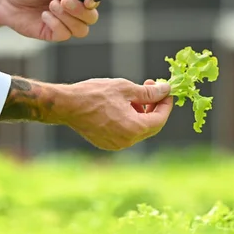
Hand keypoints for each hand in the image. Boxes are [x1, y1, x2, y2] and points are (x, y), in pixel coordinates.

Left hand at [0, 0, 99, 40]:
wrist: (5, 1)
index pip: (92, 2)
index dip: (93, 2)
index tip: (87, 0)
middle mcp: (71, 11)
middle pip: (91, 18)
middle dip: (80, 11)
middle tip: (64, 2)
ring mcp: (63, 24)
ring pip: (81, 30)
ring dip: (67, 18)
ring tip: (51, 6)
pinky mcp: (52, 34)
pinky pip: (64, 34)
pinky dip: (56, 24)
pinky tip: (44, 16)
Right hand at [58, 78, 173, 150]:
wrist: (67, 105)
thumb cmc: (95, 94)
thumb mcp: (126, 88)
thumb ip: (149, 92)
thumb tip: (165, 90)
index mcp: (134, 128)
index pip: (160, 119)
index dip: (166, 104)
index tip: (165, 91)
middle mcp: (127, 141)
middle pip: (150, 126)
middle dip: (154, 107)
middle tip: (151, 88)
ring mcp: (116, 144)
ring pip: (138, 130)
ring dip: (141, 113)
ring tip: (134, 95)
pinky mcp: (107, 143)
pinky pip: (126, 133)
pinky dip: (130, 120)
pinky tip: (123, 106)